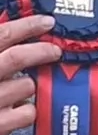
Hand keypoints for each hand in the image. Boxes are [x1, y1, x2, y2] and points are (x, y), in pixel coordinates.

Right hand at [0, 16, 60, 134]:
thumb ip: (2, 50)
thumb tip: (26, 32)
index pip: (2, 34)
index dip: (27, 26)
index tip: (47, 22)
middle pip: (16, 58)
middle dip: (41, 52)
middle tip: (56, 51)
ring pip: (27, 86)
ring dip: (33, 85)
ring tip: (24, 89)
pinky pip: (29, 112)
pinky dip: (31, 109)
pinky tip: (22, 109)